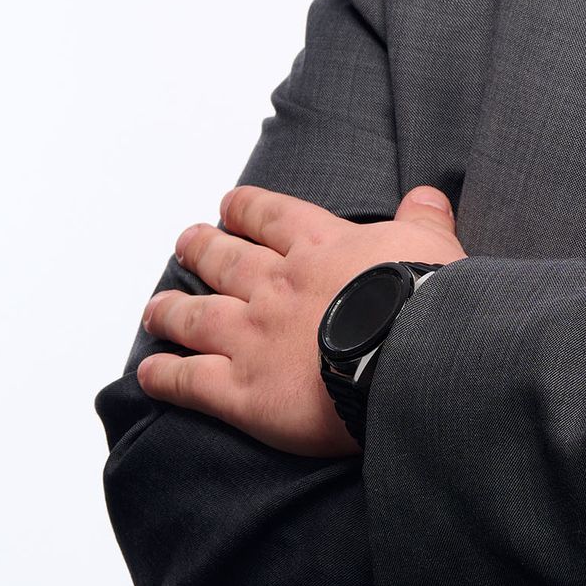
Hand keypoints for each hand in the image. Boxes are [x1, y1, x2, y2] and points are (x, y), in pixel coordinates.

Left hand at [137, 184, 467, 457]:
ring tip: (156, 305)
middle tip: (185, 242)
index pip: (273, 217)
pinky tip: (150, 371)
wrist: (408, 356)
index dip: (248, 209)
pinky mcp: (243, 391)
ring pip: (198, 316)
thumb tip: (425, 194)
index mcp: (321, 246)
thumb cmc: (425, 299)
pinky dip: (165, 376)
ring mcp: (253, 336)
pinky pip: (191, 381)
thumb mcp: (435, 244)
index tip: (231, 204)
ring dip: (172, 308)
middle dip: (202, 249)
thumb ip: (424, 219)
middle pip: (227, 260)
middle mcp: (277, 285)